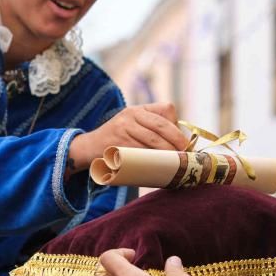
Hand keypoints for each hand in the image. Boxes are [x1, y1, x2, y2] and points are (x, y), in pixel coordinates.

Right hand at [69, 102, 187, 171]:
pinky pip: (139, 152)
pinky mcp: (117, 143)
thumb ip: (154, 130)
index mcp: (139, 109)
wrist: (89, 147)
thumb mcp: (134, 126)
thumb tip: (184, 146)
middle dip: (177, 141)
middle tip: (185, 156)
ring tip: (174, 164)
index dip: (177, 126)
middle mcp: (131, 114)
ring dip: (166, 153)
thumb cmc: (119, 139)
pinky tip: (158, 167)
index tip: (184, 142)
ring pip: (152, 140)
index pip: (166, 109)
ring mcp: (123, 128)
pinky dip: (151, 161)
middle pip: (161, 126)